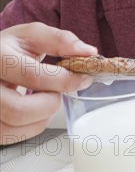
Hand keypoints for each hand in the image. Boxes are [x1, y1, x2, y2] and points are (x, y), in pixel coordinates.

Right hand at [0, 22, 97, 143]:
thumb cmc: (8, 49)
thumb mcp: (32, 35)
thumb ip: (61, 40)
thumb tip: (89, 52)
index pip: (33, 76)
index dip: (64, 80)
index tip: (83, 78)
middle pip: (19, 110)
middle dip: (50, 103)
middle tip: (57, 91)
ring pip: (15, 128)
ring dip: (42, 116)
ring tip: (45, 98)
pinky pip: (12, 136)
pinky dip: (32, 126)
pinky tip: (34, 108)